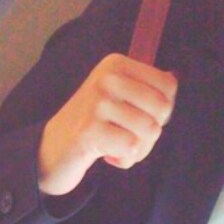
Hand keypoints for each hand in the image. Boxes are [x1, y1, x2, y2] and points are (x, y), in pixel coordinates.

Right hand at [36, 54, 177, 196]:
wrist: (50, 149)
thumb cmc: (90, 125)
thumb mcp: (115, 95)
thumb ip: (142, 88)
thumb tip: (172, 81)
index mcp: (116, 64)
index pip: (168, 84)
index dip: (162, 110)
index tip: (141, 119)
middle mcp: (107, 78)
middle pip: (162, 108)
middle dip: (153, 132)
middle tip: (132, 138)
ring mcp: (97, 104)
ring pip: (149, 129)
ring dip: (139, 149)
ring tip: (120, 148)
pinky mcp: (90, 131)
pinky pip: (131, 147)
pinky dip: (125, 159)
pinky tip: (110, 156)